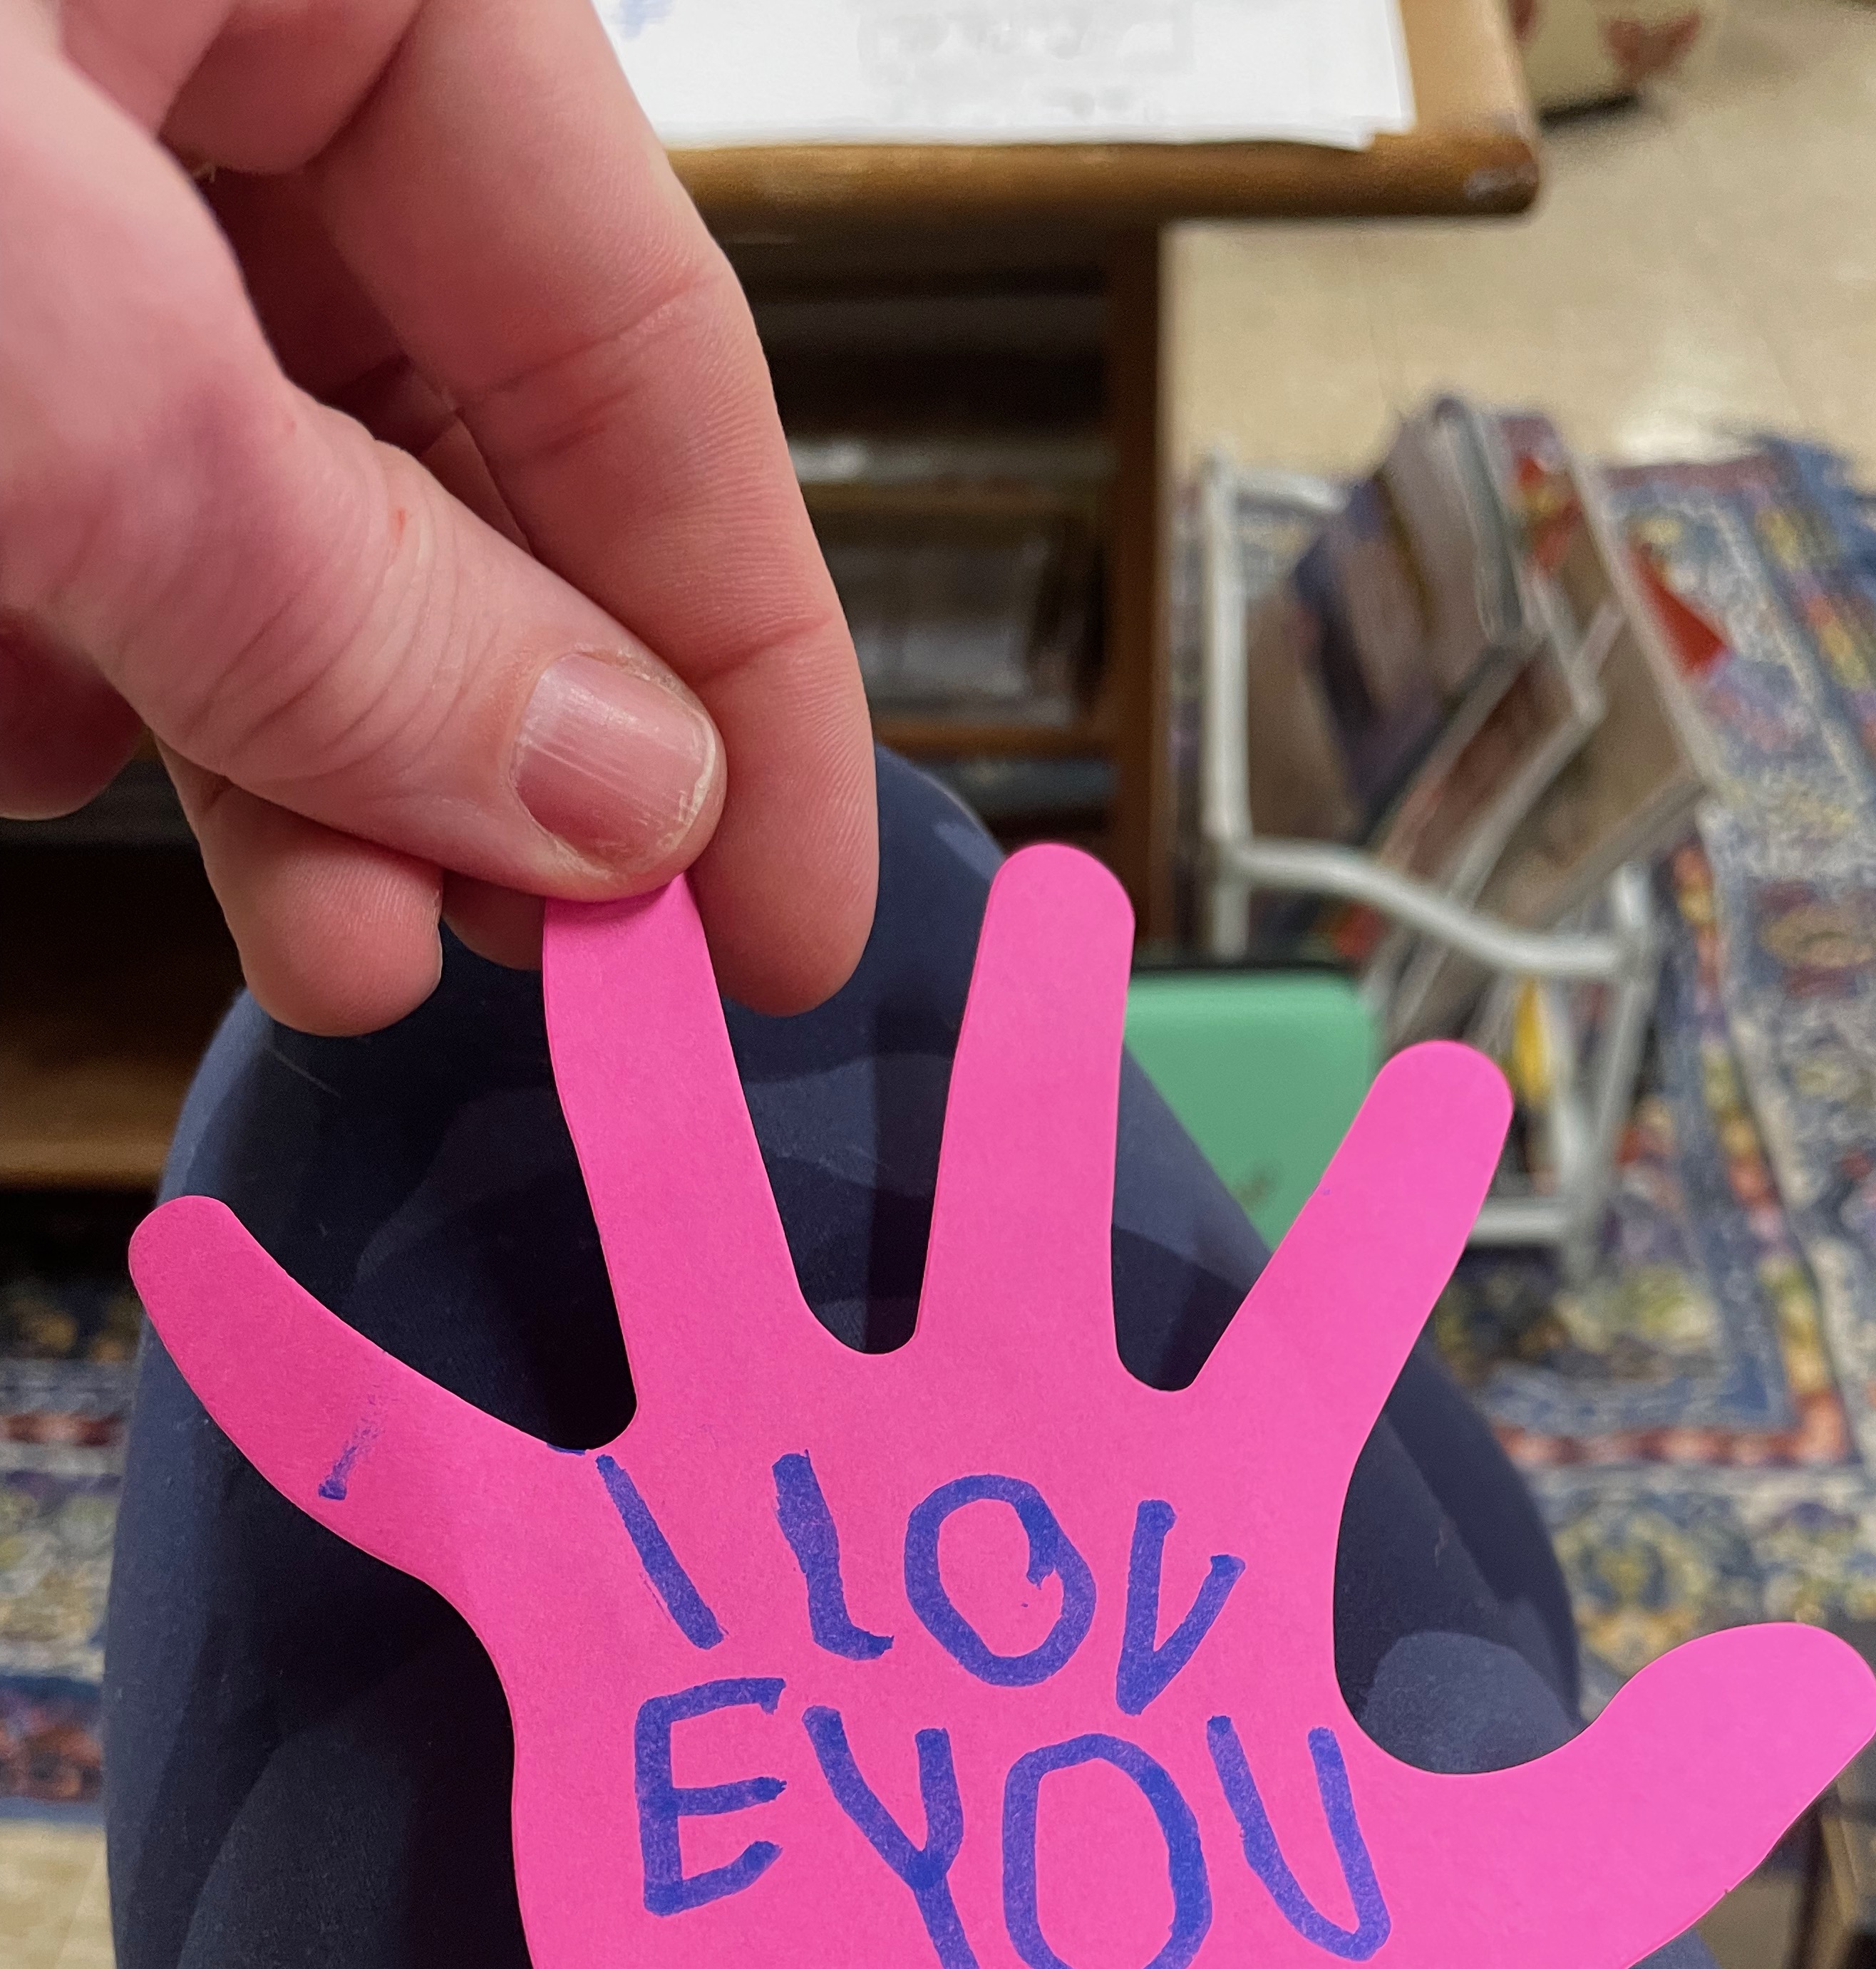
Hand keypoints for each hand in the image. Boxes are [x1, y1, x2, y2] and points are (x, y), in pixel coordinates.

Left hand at [0, 0, 873, 1032]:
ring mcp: (36, 161)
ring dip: (292, 756)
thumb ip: (338, 591)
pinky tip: (60, 746)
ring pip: (252, 504)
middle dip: (492, 742)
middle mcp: (199, 37)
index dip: (752, 657)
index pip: (641, 327)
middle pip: (458, 442)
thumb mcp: (46, 356)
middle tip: (543, 959)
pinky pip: (66, 500)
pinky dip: (80, 662)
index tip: (790, 913)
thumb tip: (622, 796)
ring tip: (333, 937)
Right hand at [130, 850, 1875, 1968]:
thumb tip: (1840, 1691)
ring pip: (687, 1258)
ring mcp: (773, 1543)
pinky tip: (196, 1271)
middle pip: (977, 1205)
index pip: (1303, 1326)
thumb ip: (1629, 1810)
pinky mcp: (606, 1639)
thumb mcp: (1446, 1954)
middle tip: (1043, 873)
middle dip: (1009, 1045)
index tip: (1462, 1086)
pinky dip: (319, 1387)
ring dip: (634, 1100)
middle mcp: (963, 1489)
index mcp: (1161, 1534)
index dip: (1390, 1209)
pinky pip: (432, 1478)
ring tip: (585, 917)